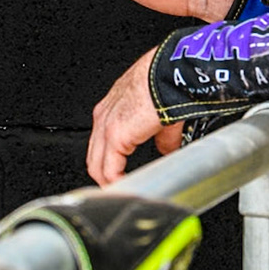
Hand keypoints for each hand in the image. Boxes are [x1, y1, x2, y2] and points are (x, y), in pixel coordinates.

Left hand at [88, 48, 168, 184]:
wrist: (173, 74)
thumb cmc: (169, 84)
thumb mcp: (162, 115)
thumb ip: (161, 138)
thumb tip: (167, 151)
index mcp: (113, 109)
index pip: (102, 144)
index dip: (111, 163)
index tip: (122, 176)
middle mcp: (104, 116)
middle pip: (95, 156)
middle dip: (106, 176)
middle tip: (120, 191)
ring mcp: (106, 126)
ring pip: (97, 165)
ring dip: (109, 183)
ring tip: (122, 195)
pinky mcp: (115, 136)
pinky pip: (109, 170)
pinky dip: (116, 184)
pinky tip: (127, 190)